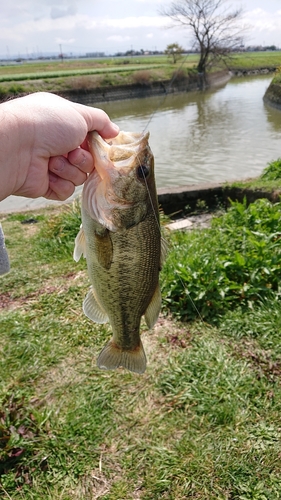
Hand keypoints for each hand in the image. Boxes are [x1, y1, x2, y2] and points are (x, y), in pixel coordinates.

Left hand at [0, 92, 118, 200]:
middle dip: (84, 159)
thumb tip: (116, 131)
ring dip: (70, 169)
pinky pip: (66, 191)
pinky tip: (49, 174)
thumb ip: (101, 121)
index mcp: (64, 126)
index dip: (99, 144)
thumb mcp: (79, 115)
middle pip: (89, 161)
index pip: (91, 139)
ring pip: (79, 177)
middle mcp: (58, 145)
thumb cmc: (46, 124)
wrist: (17, 146)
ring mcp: (51, 166)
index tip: (103, 145)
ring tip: (53, 161)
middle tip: (72, 153)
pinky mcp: (45, 185)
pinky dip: (61, 183)